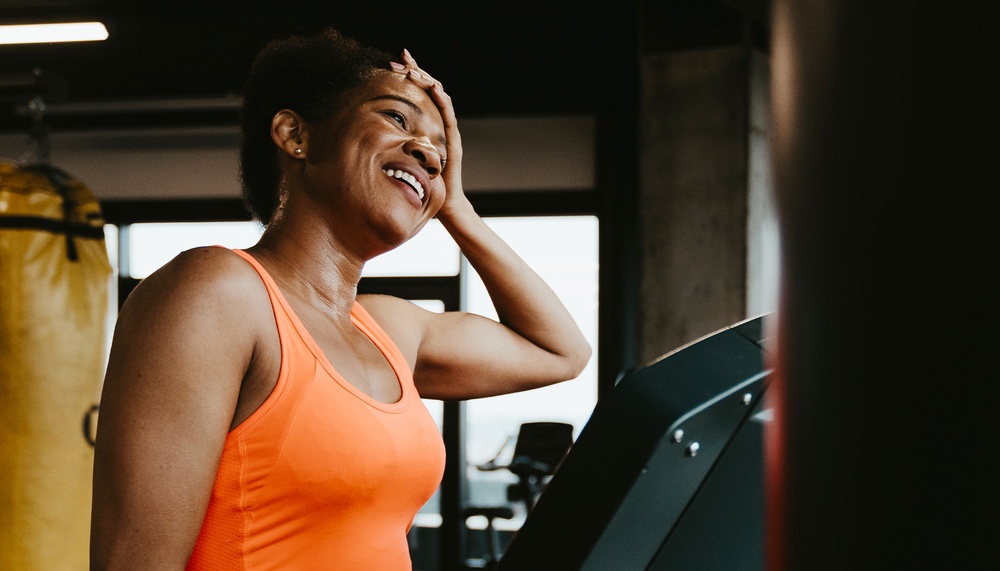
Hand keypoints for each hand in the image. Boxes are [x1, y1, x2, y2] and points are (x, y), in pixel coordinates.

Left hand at [391, 50, 467, 218]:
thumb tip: (360, 133)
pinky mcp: (454, 140)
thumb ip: (389, 144)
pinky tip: (434, 88)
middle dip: (415, 70)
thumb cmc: (422, 184)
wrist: (445, 204)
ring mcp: (448, 130)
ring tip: (414, 70)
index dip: (407, 75)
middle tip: (399, 59)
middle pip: (430, 88)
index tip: (391, 63)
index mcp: (426, 123)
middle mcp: (439, 122)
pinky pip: (449, 115)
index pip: (418, 93)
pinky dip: (442, 99)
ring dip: (427, 80)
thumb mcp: (400, 158)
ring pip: (441, 97)